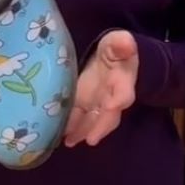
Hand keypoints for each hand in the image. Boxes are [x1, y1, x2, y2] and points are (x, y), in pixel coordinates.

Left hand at [64, 30, 138, 146]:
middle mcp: (111, 97)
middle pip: (108, 115)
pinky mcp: (82, 104)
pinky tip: (59, 136)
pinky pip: (78, 119)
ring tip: (69, 142)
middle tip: (91, 140)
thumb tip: (126, 41)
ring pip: (92, 121)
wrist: (109, 57)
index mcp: (122, 81)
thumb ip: (120, 44)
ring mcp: (97, 103)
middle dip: (99, 127)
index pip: (124, 92)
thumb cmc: (114, 49)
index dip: (119, 100)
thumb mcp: (117, 43)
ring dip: (82, 132)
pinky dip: (70, 128)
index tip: (112, 106)